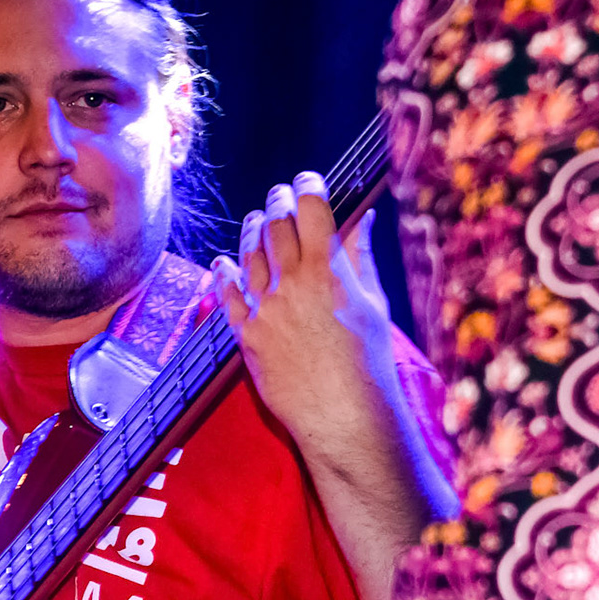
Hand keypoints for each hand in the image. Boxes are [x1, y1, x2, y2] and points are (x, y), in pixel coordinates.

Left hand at [212, 172, 398, 465]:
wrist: (345, 419)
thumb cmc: (369, 365)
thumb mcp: (373, 304)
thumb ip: (360, 256)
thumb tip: (361, 217)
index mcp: (328, 272)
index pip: (312, 208)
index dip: (309, 185)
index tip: (309, 179)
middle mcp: (292, 284)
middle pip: (276, 224)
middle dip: (278, 201)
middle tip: (281, 195)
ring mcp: (265, 310)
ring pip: (248, 253)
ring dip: (252, 230)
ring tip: (258, 220)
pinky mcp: (248, 336)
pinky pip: (228, 296)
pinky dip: (225, 274)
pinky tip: (225, 262)